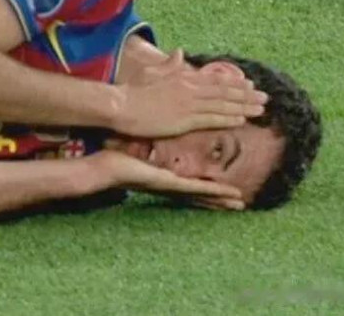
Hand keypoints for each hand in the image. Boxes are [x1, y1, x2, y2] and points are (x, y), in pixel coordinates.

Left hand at [88, 150, 244, 209]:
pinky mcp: (169, 185)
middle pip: (198, 194)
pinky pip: (194, 189)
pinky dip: (211, 192)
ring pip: (200, 195)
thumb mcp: (136, 152)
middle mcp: (169, 186)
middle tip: (241, 203)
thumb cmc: (115, 160)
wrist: (102, 170)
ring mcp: (170, 187)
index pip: (189, 185)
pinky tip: (225, 194)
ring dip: (220, 198)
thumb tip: (147, 140)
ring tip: (239, 202)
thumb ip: (146, 148)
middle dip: (219, 199)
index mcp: (163, 179)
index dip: (207, 187)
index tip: (223, 189)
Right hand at [112, 50, 267, 137]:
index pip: (214, 79)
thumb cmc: (131, 91)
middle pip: (224, 91)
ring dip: (243, 106)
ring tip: (260, 109)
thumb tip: (180, 52)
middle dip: (246, 94)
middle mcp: (189, 89)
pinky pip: (212, 119)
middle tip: (264, 97)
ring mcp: (188, 104)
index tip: (249, 85)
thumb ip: (168, 64)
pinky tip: (242, 120)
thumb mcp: (150, 72)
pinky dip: (228, 118)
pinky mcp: (185, 120)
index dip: (234, 83)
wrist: (120, 105)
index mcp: (182, 77)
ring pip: (223, 104)